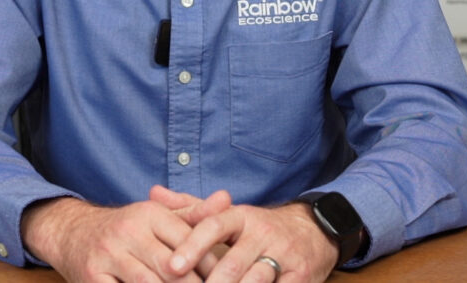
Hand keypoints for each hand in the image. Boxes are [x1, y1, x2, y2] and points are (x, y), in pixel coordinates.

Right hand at [21, 191, 229, 281]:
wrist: (73, 233)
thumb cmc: (127, 229)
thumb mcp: (157, 216)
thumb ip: (193, 213)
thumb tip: (227, 199)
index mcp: (149, 213)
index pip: (189, 241)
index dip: (210, 265)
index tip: (228, 280)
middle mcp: (128, 230)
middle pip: (172, 268)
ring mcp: (108, 255)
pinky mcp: (91, 276)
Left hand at [164, 201, 337, 282]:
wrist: (312, 231)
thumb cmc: (258, 229)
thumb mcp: (229, 214)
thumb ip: (192, 208)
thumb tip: (153, 192)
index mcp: (240, 216)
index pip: (213, 226)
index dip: (191, 247)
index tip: (172, 267)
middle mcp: (262, 233)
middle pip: (230, 264)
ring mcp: (283, 255)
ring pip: (253, 281)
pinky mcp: (301, 275)